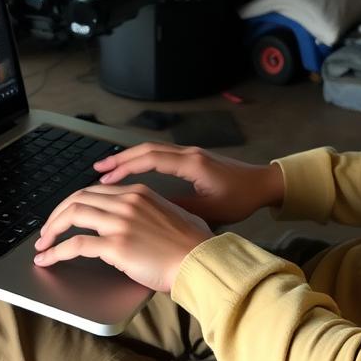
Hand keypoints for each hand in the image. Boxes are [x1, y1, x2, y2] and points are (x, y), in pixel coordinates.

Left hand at [33, 184, 213, 291]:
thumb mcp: (174, 215)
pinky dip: (56, 251)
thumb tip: (148, 221)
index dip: (74, 203)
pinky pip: (75, 245)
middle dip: (57, 214)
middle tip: (47, 230)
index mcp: (139, 193)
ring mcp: (120, 223)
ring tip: (43, 244)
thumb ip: (155, 212)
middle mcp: (127, 202)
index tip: (65, 215)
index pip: (95, 190)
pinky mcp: (116, 246)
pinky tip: (47, 259)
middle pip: (78, 198)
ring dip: (52, 230)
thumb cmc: (193, 245)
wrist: (201, 262)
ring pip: (72, 215)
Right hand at [93, 143, 283, 224]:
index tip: (105, 177)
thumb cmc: (241, 199)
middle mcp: (188, 153)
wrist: (263, 183)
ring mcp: (190, 153)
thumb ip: (180, 209)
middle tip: (97, 170)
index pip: (151, 158)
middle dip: (120, 159)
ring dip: (130, 157)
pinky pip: (161, 154)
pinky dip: (143, 160)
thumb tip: (150, 211)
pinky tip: (133, 170)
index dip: (126, 166)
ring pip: (153, 149)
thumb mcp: (210, 211)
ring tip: (108, 170)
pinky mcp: (193, 158)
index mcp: (192, 164)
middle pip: (147, 149)